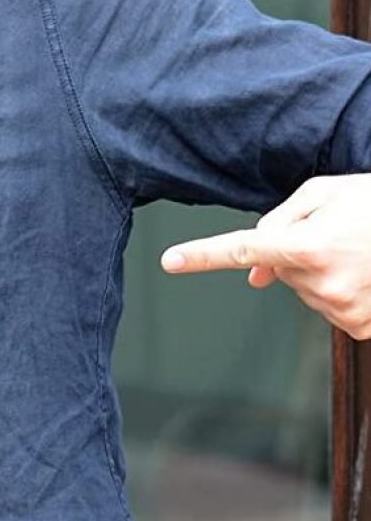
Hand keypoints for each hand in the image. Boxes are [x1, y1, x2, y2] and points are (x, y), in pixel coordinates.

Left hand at [160, 175, 370, 339]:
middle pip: (278, 270)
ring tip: (358, 251)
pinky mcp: (361, 326)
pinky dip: (340, 291)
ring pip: (302, 290)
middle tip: (340, 234)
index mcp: (309, 245)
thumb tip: (252, 274)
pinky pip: (328, 308)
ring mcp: (343, 309)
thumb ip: (278, 224)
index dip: (202, 255)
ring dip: (319, 271)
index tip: (170, 260)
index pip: (242, 250)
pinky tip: (366, 274)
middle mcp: (322, 282)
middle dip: (296, 252)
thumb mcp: (325, 193)